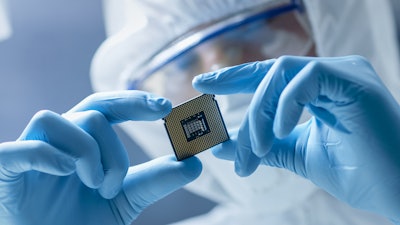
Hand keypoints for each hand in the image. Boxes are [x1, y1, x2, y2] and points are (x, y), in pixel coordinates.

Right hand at [0, 91, 201, 224]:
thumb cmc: (81, 221)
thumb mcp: (124, 200)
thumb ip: (155, 180)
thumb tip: (195, 163)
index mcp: (84, 142)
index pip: (109, 106)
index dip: (135, 100)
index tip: (165, 107)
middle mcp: (60, 140)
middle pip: (91, 111)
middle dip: (114, 145)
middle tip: (119, 181)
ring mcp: (31, 152)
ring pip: (59, 121)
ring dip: (86, 152)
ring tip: (94, 186)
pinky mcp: (6, 170)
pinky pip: (21, 148)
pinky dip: (47, 155)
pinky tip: (66, 173)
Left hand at [193, 56, 399, 222]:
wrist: (397, 191)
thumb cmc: (355, 172)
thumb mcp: (296, 155)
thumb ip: (262, 146)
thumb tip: (222, 145)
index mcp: (319, 88)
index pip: (269, 75)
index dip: (234, 77)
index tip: (203, 84)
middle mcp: (330, 74)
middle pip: (270, 73)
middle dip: (236, 93)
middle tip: (216, 130)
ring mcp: (343, 73)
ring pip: (282, 74)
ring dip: (260, 112)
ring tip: (256, 148)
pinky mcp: (353, 81)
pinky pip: (305, 79)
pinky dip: (285, 105)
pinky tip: (279, 132)